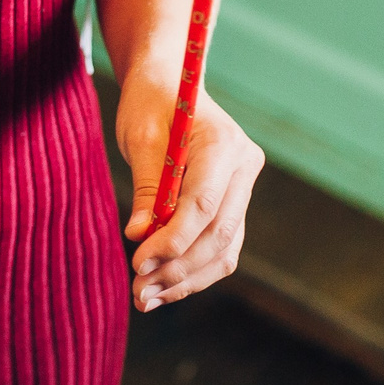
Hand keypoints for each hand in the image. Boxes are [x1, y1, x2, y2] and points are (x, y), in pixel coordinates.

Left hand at [116, 74, 262, 309]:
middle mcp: (245, 169)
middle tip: (138, 291)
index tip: (139, 261)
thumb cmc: (151, 104)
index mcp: (226, 144)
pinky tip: (161, 288)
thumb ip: (146, 187)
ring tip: (144, 298)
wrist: (170, 86)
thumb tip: (140, 235)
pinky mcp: (233, 206)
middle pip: (218, 234)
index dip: (173, 240)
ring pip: (223, 250)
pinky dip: (192, 272)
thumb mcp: (141, 138)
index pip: (204, 205)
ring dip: (185, 279)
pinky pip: (220, 249)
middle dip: (178, 268)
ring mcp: (244, 190)